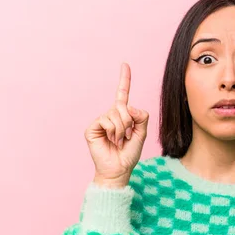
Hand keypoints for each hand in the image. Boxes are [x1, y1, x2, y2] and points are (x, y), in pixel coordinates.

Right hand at [84, 62, 148, 184]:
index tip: (125, 64)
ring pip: (115, 113)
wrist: (118, 170)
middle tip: (127, 136)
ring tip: (118, 140)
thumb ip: (141, 117)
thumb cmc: (129, 154)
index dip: (124, 79)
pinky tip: (111, 140)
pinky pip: (106, 120)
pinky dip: (113, 131)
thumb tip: (128, 106)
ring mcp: (100, 121)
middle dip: (129, 122)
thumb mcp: (142, 134)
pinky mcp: (92, 127)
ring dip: (122, 129)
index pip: (122, 94)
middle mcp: (110, 115)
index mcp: (122, 115)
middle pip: (123, 105)